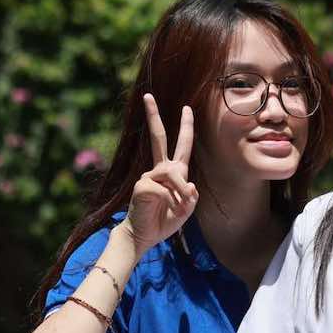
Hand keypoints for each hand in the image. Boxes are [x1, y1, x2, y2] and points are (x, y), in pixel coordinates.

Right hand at [120, 93, 197, 254]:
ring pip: (174, 175)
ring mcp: (148, 176)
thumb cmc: (163, 221)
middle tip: (147, 95)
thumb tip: (189, 183)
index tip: (186, 108)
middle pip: (158, 137)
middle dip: (153, 116)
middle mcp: (159, 170)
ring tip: (178, 208)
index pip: (181, 145)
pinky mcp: (142, 185)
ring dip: (181, 194)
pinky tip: (160, 210)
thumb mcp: (185, 210)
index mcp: (172, 172)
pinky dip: (171, 202)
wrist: (143, 236)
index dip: (185, 127)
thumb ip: (191, 196)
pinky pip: (165, 190)